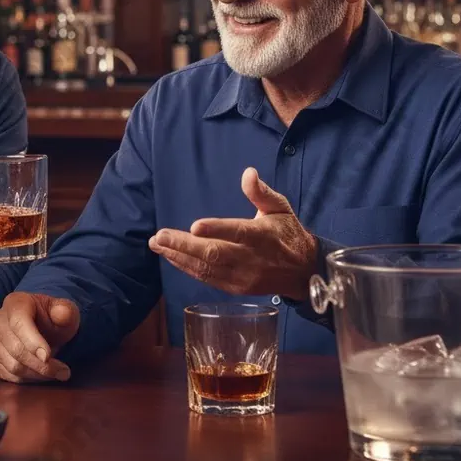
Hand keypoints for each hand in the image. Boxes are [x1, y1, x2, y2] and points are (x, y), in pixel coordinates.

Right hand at [0, 293, 80, 384]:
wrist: (42, 326)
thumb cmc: (53, 319)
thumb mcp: (65, 312)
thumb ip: (66, 311)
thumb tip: (62, 313)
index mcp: (15, 303)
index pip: (19, 323)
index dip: (33, 341)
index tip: (48, 356)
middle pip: (16, 349)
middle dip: (42, 365)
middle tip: (64, 372)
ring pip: (12, 366)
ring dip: (37, 374)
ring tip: (57, 373)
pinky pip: (8, 375)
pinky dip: (27, 379)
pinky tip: (41, 374)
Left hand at [149, 167, 317, 300]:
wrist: (303, 272)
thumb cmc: (286, 233)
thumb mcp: (280, 208)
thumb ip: (261, 192)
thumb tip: (248, 172)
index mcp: (264, 237)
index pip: (239, 232)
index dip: (217, 229)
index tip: (194, 226)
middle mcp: (252, 259)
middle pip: (215, 254)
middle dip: (183, 246)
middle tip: (160, 236)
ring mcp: (243, 277)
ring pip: (207, 269)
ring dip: (179, 257)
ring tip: (157, 244)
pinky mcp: (235, 288)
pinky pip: (207, 279)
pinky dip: (187, 268)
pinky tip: (171, 256)